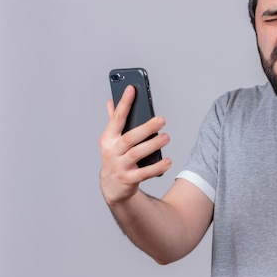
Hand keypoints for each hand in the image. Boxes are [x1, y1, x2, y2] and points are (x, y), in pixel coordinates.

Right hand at [99, 85, 171, 205]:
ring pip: (137, 154)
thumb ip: (113, 121)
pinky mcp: (128, 179)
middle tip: (162, 120)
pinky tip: (168, 161)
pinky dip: (157, 167)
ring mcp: (119, 166)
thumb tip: (110, 100)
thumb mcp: (111, 140)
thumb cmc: (115, 157)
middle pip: (130, 137)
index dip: (124, 103)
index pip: (116, 118)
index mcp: (108, 138)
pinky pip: (144, 173)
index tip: (132, 88)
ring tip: (167, 137)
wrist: (112, 187)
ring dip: (153, 145)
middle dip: (146, 128)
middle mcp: (112, 151)